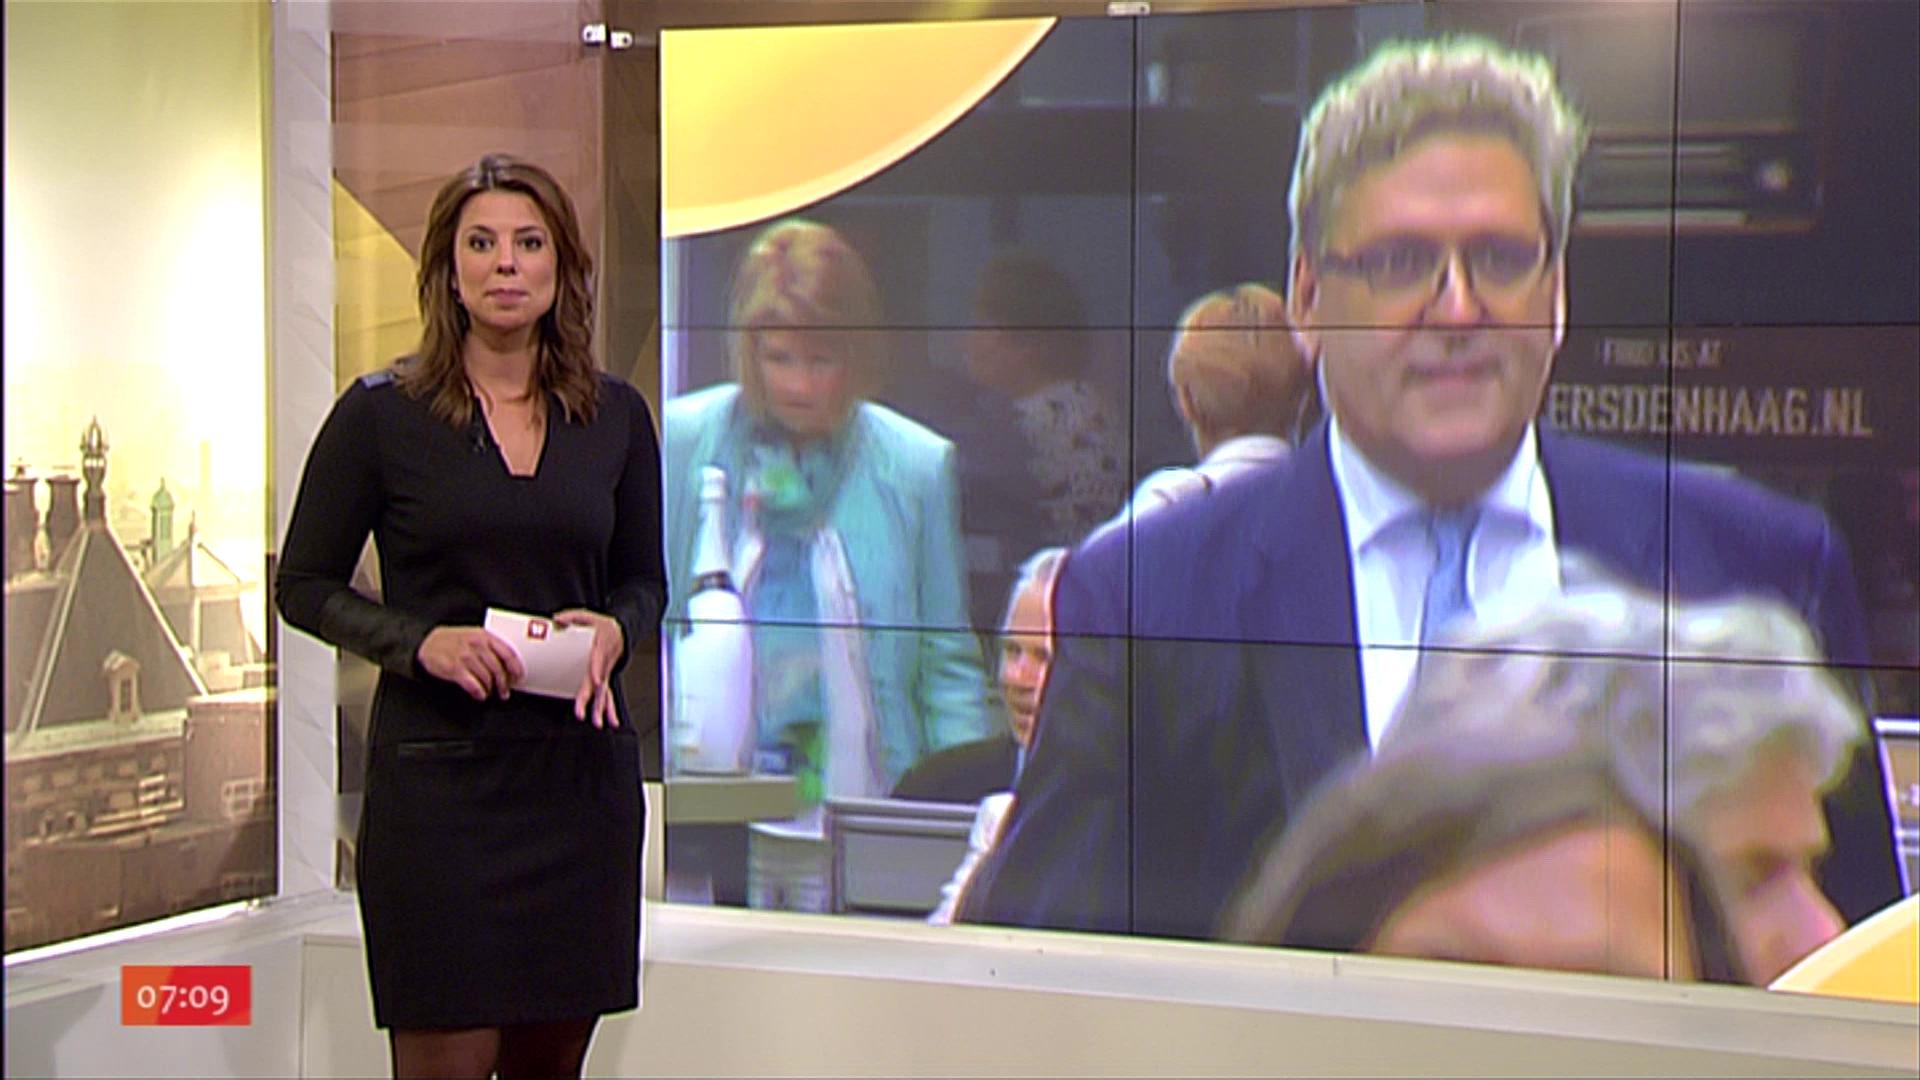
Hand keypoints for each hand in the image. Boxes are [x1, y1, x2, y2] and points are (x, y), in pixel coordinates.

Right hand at [417, 626, 524, 700]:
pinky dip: (479, 693)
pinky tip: (479, 695)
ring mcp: (465, 657)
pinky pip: (473, 685)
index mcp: (485, 636)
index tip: (519, 677)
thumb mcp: (474, 636)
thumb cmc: (454, 641)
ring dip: (490, 689)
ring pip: (486, 678)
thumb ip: (491, 647)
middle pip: (498, 669)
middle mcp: (477, 645)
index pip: (508, 653)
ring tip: (489, 692)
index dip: (516, 668)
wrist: (428, 643)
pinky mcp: (455, 669)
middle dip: (503, 684)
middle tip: (504, 692)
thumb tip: (508, 666)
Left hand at [555, 608, 624, 727]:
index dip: (597, 669)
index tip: (597, 680)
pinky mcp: (603, 678)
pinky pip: (606, 695)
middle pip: (598, 682)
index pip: (599, 659)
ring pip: (604, 692)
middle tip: (582, 712)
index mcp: (601, 646)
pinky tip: (610, 722)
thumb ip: (572, 617)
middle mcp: (604, 663)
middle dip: (590, 698)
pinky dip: (608, 709)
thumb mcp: (587, 615)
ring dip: (601, 709)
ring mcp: (605, 673)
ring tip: (598, 723)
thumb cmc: (601, 625)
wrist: (620, 631)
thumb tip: (557, 620)